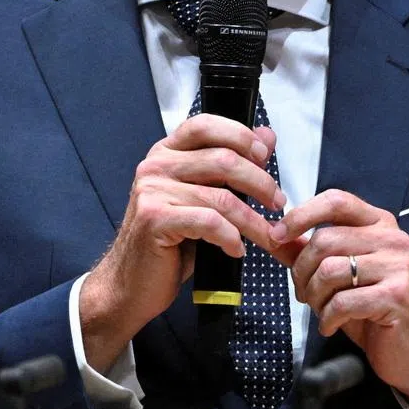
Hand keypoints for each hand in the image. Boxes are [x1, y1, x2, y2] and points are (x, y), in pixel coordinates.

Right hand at [80, 115, 283, 373]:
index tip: (265, 158)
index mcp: (167, 153)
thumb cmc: (169, 242)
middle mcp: (156, 165)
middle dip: (260, 182)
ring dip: (253, 220)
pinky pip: (208, 222)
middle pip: (223, 159)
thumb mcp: (203, 197)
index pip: (205, 125)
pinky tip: (236, 249)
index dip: (240, 136)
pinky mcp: (155, 219)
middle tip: (278, 202)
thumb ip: (231, 167)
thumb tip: (267, 136)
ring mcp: (152, 190)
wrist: (130, 282)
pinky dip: (231, 237)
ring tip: (266, 236)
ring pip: (221, 197)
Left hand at [273, 189, 408, 408]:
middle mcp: (392, 238)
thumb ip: (306, 251)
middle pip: (324, 240)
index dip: (301, 214)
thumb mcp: (337, 274)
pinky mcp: (397, 296)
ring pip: (329, 271)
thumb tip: (271, 235)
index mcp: (378, 222)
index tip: (276, 235)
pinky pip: (342, 301)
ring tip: (320, 310)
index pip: (335, 200)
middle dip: (301, 271)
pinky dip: (327, 318)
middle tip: (303, 294)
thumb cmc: (372, 308)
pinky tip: (331, 326)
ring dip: (314, 297)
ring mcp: (398, 266)